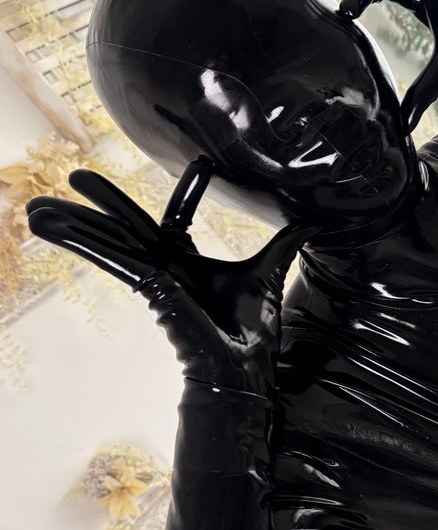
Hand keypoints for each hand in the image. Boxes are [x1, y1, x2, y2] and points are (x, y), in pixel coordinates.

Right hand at [26, 160, 305, 394]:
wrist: (245, 369)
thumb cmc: (250, 333)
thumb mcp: (268, 273)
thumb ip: (283, 244)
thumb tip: (311, 220)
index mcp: (188, 263)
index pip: (179, 217)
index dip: (188, 189)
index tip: (202, 160)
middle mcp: (167, 269)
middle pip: (129, 226)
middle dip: (104, 202)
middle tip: (75, 174)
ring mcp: (156, 280)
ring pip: (110, 242)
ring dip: (74, 224)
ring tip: (35, 207)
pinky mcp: (151, 291)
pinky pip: (113, 260)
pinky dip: (85, 243)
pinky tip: (56, 227)